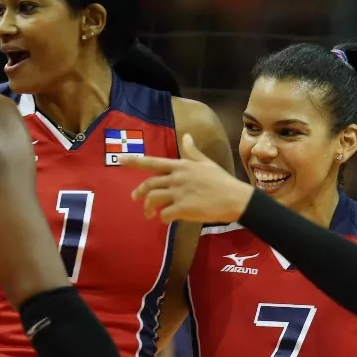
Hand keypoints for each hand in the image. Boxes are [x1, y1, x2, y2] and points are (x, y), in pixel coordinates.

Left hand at [123, 134, 253, 224]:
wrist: (236, 199)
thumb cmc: (222, 181)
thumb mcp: (207, 163)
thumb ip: (192, 152)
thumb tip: (186, 136)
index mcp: (182, 165)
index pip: (153, 162)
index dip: (135, 161)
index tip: (120, 160)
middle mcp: (177, 177)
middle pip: (149, 184)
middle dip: (139, 192)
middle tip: (136, 199)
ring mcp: (179, 193)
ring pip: (153, 199)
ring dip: (148, 208)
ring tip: (150, 214)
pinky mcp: (183, 208)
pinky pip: (164, 215)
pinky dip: (163, 218)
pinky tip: (167, 220)